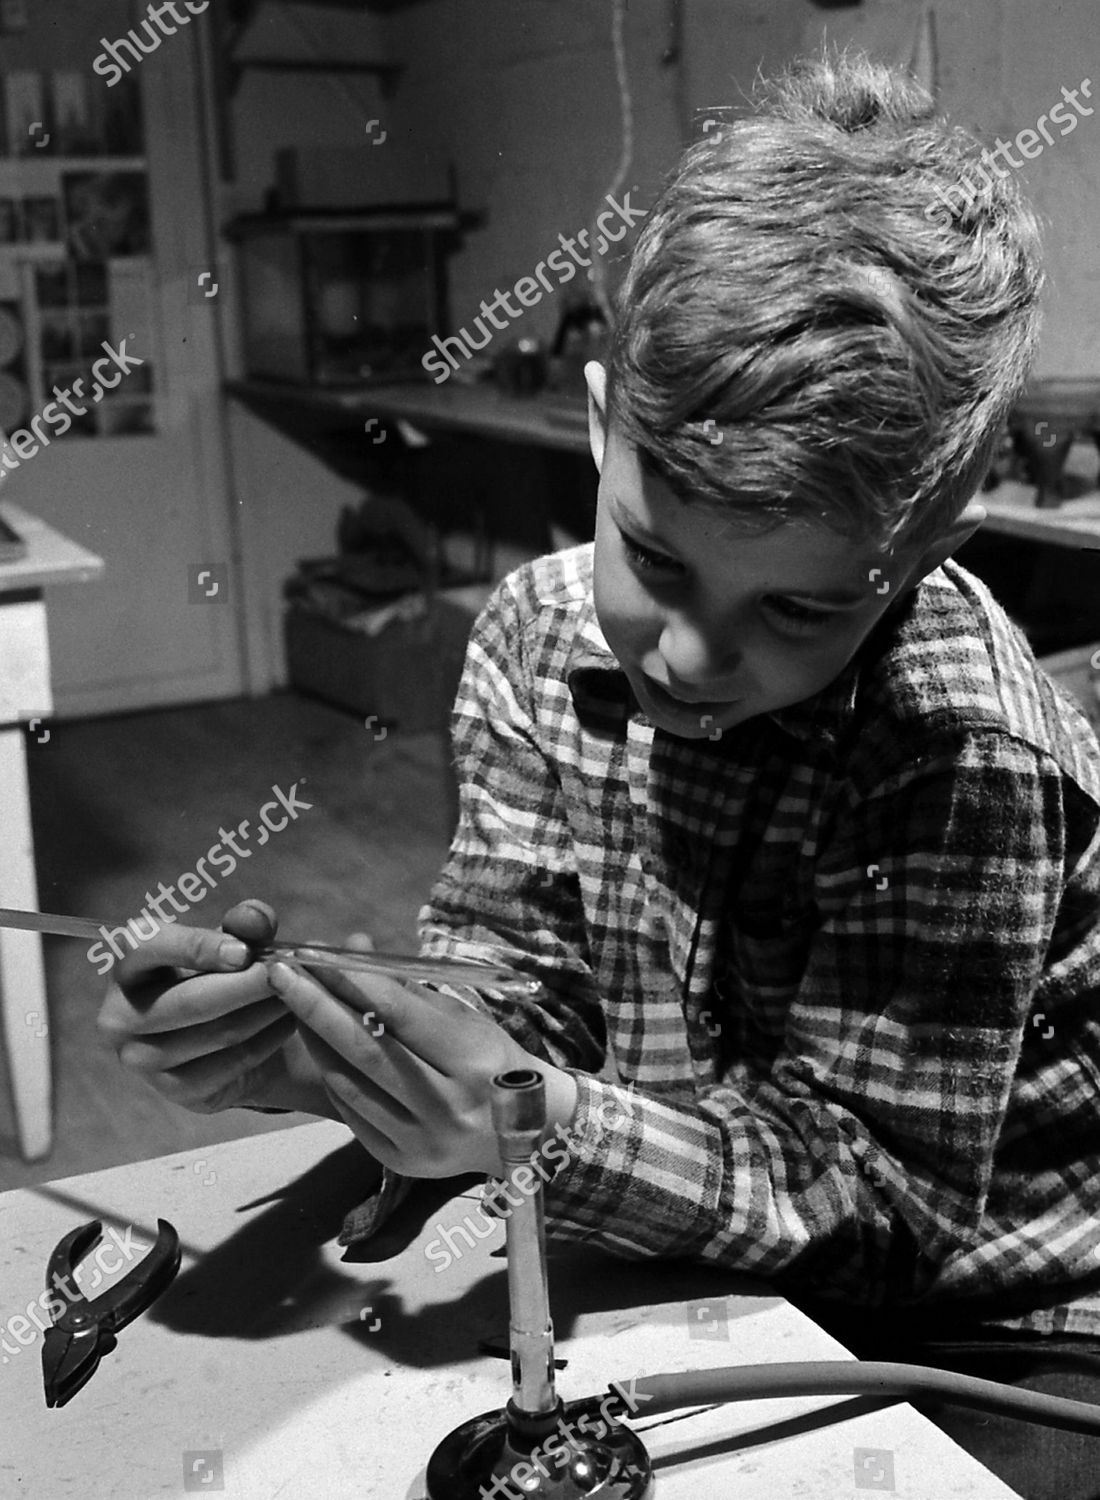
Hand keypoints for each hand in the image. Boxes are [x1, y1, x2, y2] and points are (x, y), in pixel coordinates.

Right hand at [97, 899, 336, 1117]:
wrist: (219, 1036)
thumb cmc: (216, 975)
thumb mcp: (229, 942)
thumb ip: (244, 923)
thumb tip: (256, 919)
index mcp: (126, 967)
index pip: (147, 947)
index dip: (198, 947)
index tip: (245, 952)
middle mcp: (119, 1017)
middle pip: (191, 1001)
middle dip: (248, 984)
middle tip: (288, 972)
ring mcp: (141, 1060)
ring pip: (218, 1033)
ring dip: (266, 1011)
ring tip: (296, 992)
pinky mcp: (175, 1090)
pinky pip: (233, 1063)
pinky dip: (268, 1039)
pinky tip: (288, 1021)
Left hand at [267, 957, 578, 1178]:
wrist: (528, 1132)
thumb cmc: (492, 1059)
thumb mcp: (465, 1018)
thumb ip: (407, 989)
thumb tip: (352, 949)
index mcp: (473, 1062)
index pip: (400, 1015)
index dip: (353, 982)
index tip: (315, 955)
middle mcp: (448, 1106)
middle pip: (365, 1050)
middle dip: (315, 1007)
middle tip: (279, 973)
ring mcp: (421, 1140)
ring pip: (350, 1083)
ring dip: (312, 1039)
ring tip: (288, 1003)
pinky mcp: (400, 1160)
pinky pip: (352, 1111)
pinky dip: (330, 1074)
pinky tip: (314, 1046)